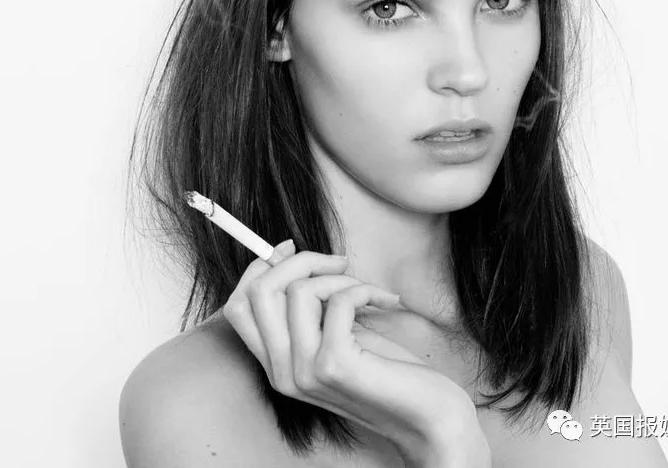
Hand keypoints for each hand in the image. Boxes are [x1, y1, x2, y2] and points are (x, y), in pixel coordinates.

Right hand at [222, 239, 490, 467]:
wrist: (429, 418)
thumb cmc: (388, 372)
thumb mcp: (336, 335)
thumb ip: (309, 310)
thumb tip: (290, 257)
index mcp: (276, 366)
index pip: (238, 307)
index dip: (259, 269)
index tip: (289, 249)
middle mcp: (282, 373)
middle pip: (258, 292)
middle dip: (298, 261)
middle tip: (339, 262)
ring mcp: (305, 371)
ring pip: (299, 290)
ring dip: (340, 277)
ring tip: (368, 292)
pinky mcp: (335, 364)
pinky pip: (339, 300)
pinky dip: (364, 290)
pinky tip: (386, 303)